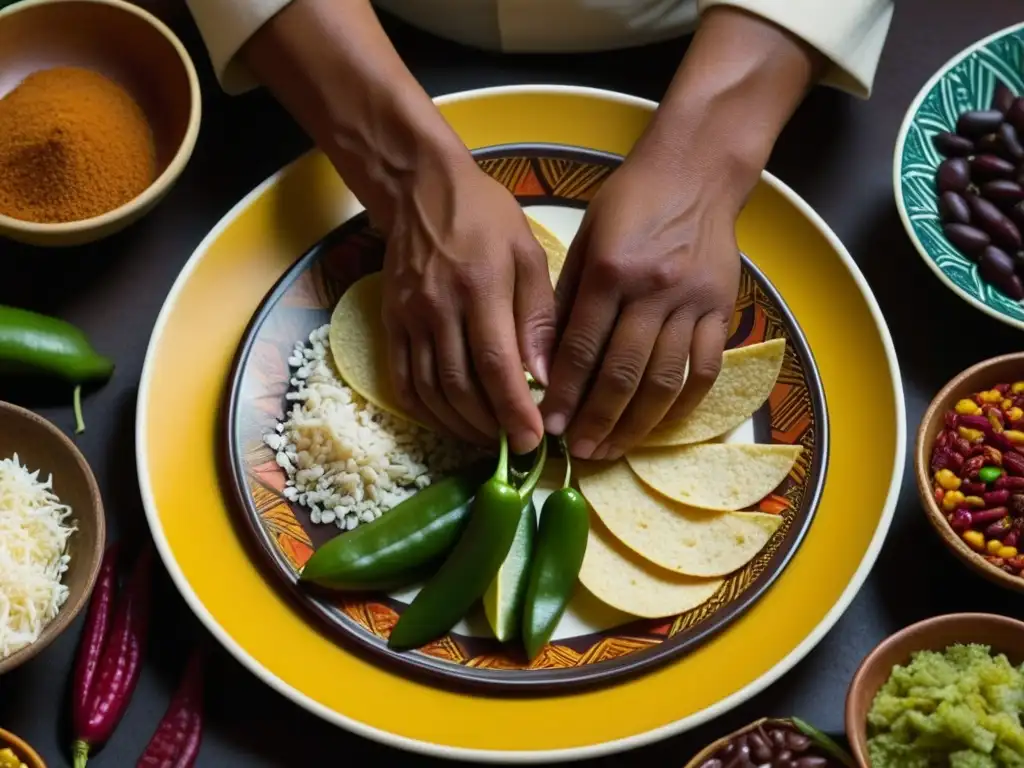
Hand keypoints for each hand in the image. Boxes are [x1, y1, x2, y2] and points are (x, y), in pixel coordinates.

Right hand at [380, 155, 554, 453]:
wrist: (419, 190)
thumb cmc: (484, 218)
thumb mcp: (526, 252)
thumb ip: (537, 316)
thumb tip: (545, 377)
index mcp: (478, 289)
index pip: (495, 365)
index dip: (513, 410)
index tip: (534, 440)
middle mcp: (438, 309)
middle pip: (461, 387)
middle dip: (491, 427)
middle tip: (517, 446)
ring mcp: (408, 320)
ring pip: (431, 392)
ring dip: (461, 426)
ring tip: (491, 437)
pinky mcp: (390, 325)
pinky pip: (403, 382)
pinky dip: (427, 412)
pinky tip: (451, 421)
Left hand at [542, 149, 742, 459]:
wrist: (695, 173)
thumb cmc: (629, 205)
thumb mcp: (586, 242)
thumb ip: (568, 302)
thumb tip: (545, 364)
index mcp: (611, 270)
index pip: (582, 347)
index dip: (563, 393)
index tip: (548, 426)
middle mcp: (653, 290)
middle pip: (622, 373)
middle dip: (596, 420)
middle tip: (578, 452)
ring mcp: (692, 303)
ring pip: (664, 380)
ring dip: (636, 424)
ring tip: (612, 450)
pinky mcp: (722, 310)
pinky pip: (704, 370)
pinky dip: (683, 406)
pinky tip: (659, 427)